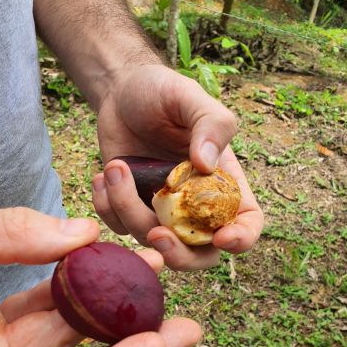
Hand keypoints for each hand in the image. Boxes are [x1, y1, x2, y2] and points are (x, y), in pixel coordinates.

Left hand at [92, 64, 262, 270]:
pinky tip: (101, 176)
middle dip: (179, 254)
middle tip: (155, 234)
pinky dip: (107, 208)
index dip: (240, 239)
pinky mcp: (129, 207)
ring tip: (114, 168)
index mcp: (223, 182)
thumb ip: (210, 124)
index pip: (246, 223)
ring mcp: (161, 210)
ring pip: (151, 240)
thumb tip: (206, 164)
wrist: (120, 92)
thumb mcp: (189, 97)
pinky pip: (119, 227)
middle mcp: (195, 204)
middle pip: (199, 254)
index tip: (221, 237)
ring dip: (128, 210)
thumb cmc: (163, 92)